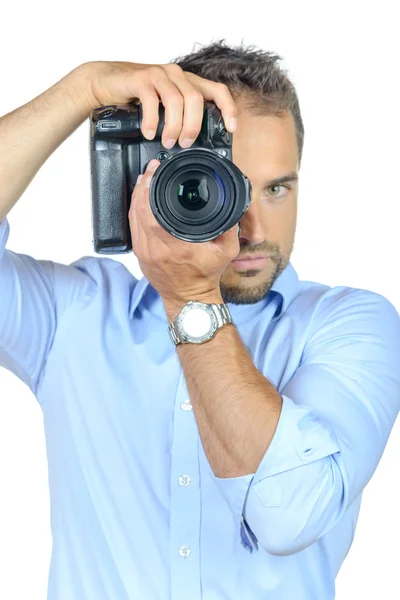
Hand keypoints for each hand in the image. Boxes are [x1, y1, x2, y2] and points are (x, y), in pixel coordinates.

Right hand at [83, 60, 236, 147]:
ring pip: (176, 100)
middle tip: (185, 143)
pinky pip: (151, 101)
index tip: (231, 128)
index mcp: (186, 82)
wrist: (104, 82)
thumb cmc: (135, 97)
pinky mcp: (140, 79)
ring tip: (167, 141)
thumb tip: (192, 142)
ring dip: (173, 126)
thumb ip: (178, 116)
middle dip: (193, 125)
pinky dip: (152, 121)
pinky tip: (148, 132)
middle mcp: (176, 75)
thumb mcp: (163, 107)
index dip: (228, 108)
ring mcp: (158, 75)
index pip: (216, 90)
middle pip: (196, 99)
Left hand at [129, 159, 239, 306]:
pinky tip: (141, 200)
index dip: (149, 189)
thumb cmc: (206, 276)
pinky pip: (133, 227)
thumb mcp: (226, 250)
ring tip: (145, 180)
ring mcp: (144, 253)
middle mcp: (155, 250)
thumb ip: (229, 226)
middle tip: (150, 171)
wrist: (190, 299)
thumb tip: (232, 204)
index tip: (155, 173)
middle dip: (142, 186)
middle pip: (138, 211)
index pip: (152, 212)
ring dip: (137, 196)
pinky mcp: (140, 255)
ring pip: (132, 217)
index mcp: (175, 247)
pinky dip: (136, 211)